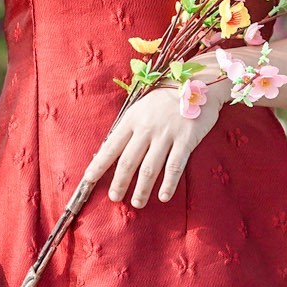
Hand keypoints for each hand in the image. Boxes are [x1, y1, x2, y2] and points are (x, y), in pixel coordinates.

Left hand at [82, 78, 228, 208]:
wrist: (198, 83)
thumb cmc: (166, 99)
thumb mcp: (142, 108)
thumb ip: (129, 128)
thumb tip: (111, 151)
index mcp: (132, 119)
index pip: (111, 146)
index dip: (99, 164)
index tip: (89, 180)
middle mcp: (146, 128)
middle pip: (128, 161)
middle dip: (119, 182)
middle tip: (114, 197)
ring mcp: (166, 134)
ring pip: (149, 168)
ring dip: (142, 189)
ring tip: (137, 203)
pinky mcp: (185, 140)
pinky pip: (174, 166)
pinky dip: (168, 184)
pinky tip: (163, 196)